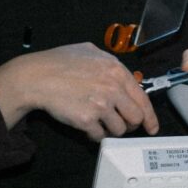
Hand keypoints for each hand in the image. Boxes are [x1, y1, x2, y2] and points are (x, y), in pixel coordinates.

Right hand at [0, 42, 157, 140]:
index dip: (149, 116)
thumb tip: (120, 75)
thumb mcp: (88, 51)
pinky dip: (94, 134)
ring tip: (98, 122)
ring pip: (119, 129)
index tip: (151, 126)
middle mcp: (112, 87)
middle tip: (121, 125)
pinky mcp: (87, 119)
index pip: (142, 97)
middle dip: (130, 124)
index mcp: (115, 70)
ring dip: (110, 129)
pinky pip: (100, 136)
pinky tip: (86, 126)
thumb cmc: (57, 63)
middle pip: (136, 117)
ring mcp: (101, 104)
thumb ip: (108, 62)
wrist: (35, 76)